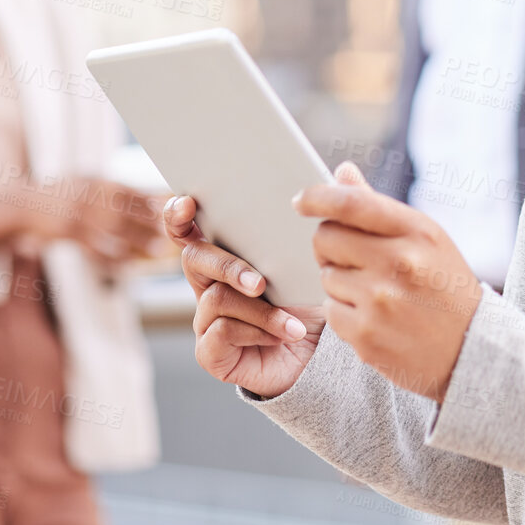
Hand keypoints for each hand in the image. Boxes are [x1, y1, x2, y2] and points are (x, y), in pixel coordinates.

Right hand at [0, 177, 170, 266]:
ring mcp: (77, 215)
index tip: (172, 208)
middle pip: (126, 209)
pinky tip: (128, 264)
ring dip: (138, 240)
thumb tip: (149, 197)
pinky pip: (94, 248)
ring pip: (113, 229)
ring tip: (158, 249)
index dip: (152, 200)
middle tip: (173, 231)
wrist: (21, 204)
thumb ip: (113, 189)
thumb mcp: (85, 182)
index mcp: (95, 181)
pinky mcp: (67, 233)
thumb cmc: (61, 193)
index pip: (129, 190)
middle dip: (150, 221)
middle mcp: (88, 195)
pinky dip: (112, 257)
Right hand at [163, 190, 323, 399]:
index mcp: (227, 254)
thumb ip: (334, 211)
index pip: (188, 228)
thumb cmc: (311, 301)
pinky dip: (257, 333)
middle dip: (227, 265)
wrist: (321, 356)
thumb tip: (346, 168)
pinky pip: (220, 334)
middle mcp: (210, 283)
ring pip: (215, 299)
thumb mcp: (324, 255)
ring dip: (260, 310)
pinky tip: (283, 335)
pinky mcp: (212, 352)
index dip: (178, 213)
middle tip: (259, 281)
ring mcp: (207, 318)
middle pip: (193, 259)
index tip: (186, 203)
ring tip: (293, 321)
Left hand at [296, 161, 480, 402]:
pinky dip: (345, 313)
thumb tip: (342, 172)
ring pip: (326, 276)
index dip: (318, 197)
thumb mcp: (426, 239)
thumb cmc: (444, 286)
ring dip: (342, 283)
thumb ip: (378, 208)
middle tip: (354, 260)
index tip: (301, 201)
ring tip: (377, 294)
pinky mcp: (366, 335)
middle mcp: (399, 262)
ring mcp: (381, 301)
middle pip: (326, 237)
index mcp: (417, 231)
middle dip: (331, 246)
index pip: (351, 203)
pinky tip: (375, 318)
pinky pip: (330, 311)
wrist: (471, 351)